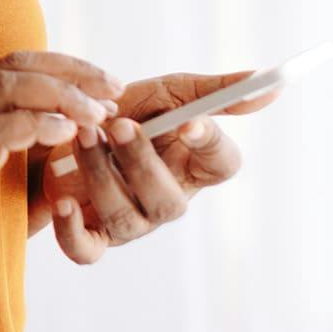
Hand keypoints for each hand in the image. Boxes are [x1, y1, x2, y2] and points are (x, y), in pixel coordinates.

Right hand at [0, 51, 123, 285]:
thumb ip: (18, 164)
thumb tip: (72, 167)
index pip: (16, 66)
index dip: (63, 68)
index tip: (102, 84)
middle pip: (19, 65)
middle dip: (73, 71)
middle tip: (113, 88)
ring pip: (11, 87)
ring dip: (63, 95)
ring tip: (97, 113)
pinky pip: (1, 128)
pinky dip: (38, 124)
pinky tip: (65, 133)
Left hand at [29, 69, 283, 264]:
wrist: (61, 127)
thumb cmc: (125, 111)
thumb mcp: (168, 93)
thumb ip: (215, 92)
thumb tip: (271, 82)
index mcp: (192, 166)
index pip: (221, 164)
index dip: (209, 146)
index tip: (188, 121)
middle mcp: (165, 200)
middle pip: (169, 201)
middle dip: (141, 162)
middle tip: (119, 125)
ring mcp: (129, 223)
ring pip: (125, 216)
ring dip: (101, 175)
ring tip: (82, 135)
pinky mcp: (89, 235)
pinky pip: (86, 250)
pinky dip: (73, 230)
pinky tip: (63, 200)